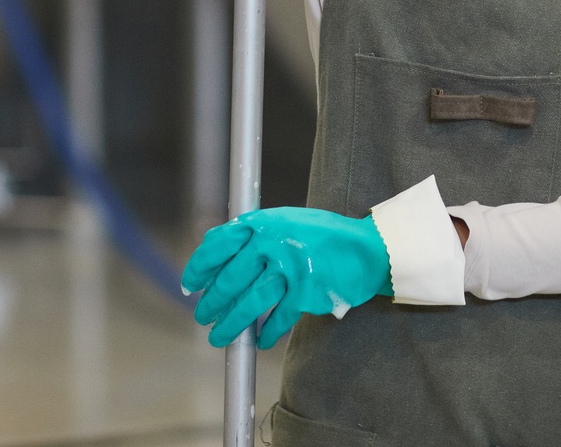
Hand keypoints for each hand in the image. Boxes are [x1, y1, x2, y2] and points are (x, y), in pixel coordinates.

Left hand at [181, 207, 392, 349]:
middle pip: (230, 279)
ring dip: (230, 324)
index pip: (218, 244)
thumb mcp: (286, 221)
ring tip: (219, 336)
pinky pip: (279, 318)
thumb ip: (254, 232)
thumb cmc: (324, 236)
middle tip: (203, 315)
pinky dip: (267, 333)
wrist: (368, 248)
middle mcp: (274, 243)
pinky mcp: (307, 292)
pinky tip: (261, 340)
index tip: (191, 284)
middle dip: (212, 302)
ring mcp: (290, 268)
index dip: (199, 267)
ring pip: (249, 303)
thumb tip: (214, 248)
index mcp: (265, 223)